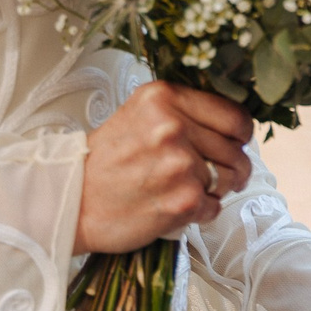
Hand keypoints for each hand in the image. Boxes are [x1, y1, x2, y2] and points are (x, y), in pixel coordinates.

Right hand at [73, 81, 253, 254]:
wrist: (71, 201)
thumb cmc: (106, 161)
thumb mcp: (140, 114)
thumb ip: (183, 111)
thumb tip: (234, 124)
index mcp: (164, 98)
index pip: (234, 115)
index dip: (239, 134)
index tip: (235, 143)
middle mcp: (173, 127)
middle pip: (236, 150)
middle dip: (230, 166)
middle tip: (211, 174)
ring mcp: (180, 165)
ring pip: (230, 179)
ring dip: (216, 189)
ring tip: (188, 189)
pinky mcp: (182, 201)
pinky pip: (215, 207)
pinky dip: (201, 211)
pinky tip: (176, 206)